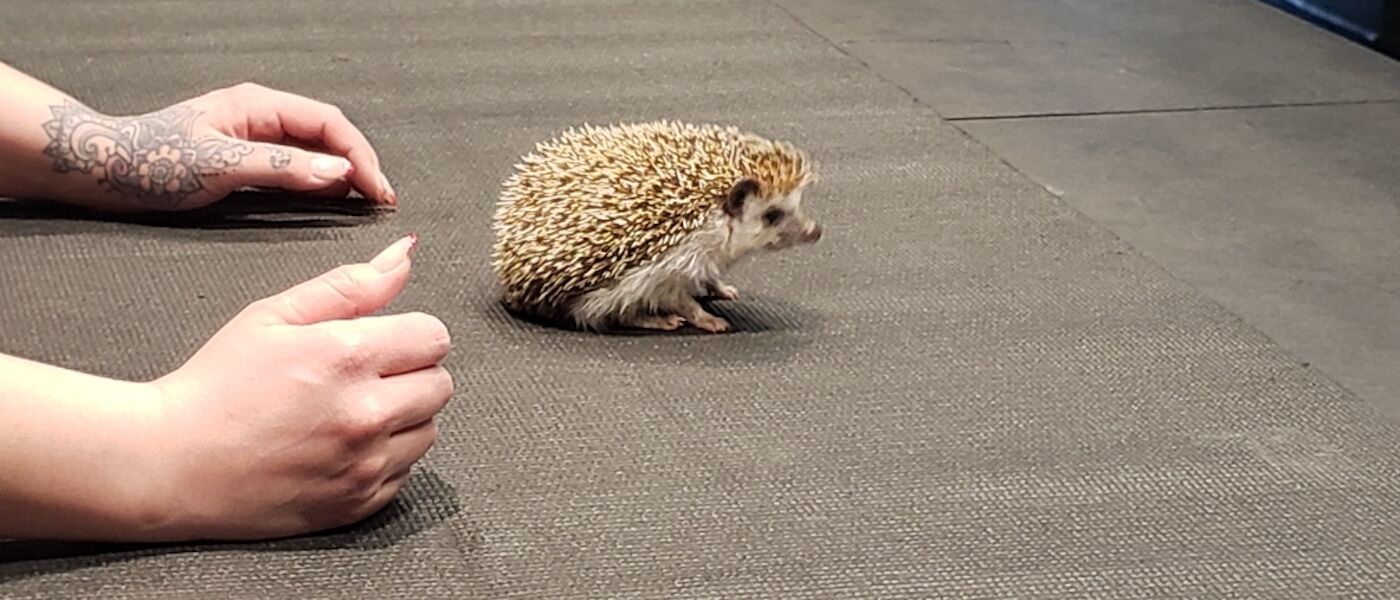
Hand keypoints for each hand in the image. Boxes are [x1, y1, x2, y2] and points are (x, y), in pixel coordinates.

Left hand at [38, 81, 394, 211]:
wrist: (101, 172)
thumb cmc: (149, 162)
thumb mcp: (220, 166)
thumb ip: (282, 169)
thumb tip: (338, 174)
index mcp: (257, 105)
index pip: (330, 124)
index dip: (360, 157)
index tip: (378, 191)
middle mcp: (260, 117)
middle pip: (329, 136)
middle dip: (360, 166)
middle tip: (382, 201)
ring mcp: (254, 138)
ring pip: (315, 153)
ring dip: (344, 176)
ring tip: (365, 204)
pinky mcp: (246, 160)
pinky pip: (296, 169)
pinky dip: (320, 185)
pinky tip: (330, 202)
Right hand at [142, 235, 450, 540]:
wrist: (170, 464)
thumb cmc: (216, 385)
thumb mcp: (274, 316)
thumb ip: (350, 285)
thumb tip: (405, 255)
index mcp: (346, 357)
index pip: (434, 337)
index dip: (410, 334)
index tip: (381, 341)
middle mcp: (364, 413)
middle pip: (440, 385)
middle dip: (412, 373)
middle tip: (363, 377)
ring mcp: (363, 464)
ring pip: (429, 430)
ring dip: (403, 418)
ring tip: (349, 412)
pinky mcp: (357, 503)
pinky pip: (405, 473)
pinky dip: (385, 458)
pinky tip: (341, 447)